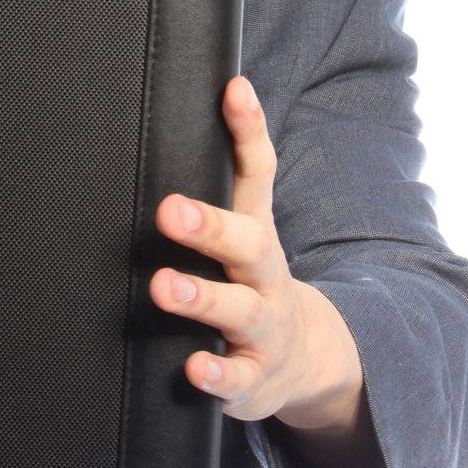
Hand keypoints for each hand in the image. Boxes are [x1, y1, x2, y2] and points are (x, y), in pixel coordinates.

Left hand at [149, 76, 367, 450]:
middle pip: (249, 243)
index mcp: (256, 232)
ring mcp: (263, 327)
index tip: (233, 89)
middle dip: (210, 225)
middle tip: (169, 210)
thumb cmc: (248, 282)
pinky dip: (216, 374)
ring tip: (164, 286)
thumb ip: (213, 187)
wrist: (302, 361)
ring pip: (240, 310)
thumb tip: (170, 113)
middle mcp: (265, 276)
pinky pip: (237, 378)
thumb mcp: (242, 232)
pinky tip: (192, 368)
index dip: (248, 129)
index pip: (257, 172)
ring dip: (202, 297)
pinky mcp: (254, 377)